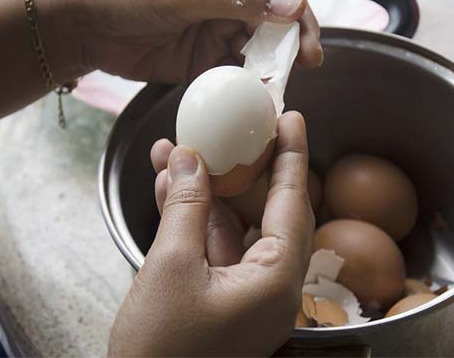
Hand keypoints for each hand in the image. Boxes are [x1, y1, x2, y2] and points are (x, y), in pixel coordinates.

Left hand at [40, 0, 322, 84]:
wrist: (81, 26)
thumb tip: (291, 3)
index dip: (295, 10)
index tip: (307, 39)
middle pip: (274, 17)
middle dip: (290, 41)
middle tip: (306, 64)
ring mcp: (218, 27)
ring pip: (258, 47)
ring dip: (271, 65)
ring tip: (281, 84)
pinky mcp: (207, 58)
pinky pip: (236, 71)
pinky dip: (247, 84)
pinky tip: (258, 95)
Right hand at [109, 112, 314, 355]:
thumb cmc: (162, 351)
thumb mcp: (170, 267)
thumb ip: (185, 207)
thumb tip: (189, 158)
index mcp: (276, 280)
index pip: (292, 203)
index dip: (290, 156)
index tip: (291, 119)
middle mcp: (269, 285)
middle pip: (263, 210)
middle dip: (239, 167)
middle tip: (236, 127)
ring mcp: (244, 293)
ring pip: (230, 226)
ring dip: (203, 190)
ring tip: (177, 150)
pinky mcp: (219, 298)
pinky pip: (211, 247)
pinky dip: (191, 218)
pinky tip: (169, 187)